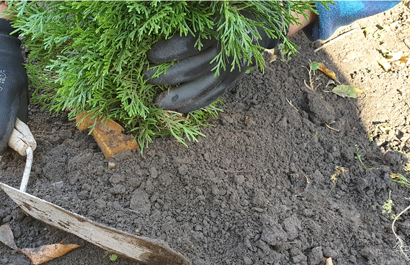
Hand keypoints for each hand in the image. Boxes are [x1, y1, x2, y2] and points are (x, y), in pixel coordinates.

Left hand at [144, 12, 282, 113]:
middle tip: (146, 77)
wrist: (263, 25)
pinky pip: (212, 96)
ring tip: (157, 102)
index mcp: (220, 31)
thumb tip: (168, 6)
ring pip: (203, 88)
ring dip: (178, 97)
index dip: (168, 51)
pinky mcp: (233, 81)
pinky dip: (194, 104)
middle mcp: (227, 53)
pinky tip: (177, 109)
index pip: (190, 44)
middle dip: (167, 75)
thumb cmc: (231, 14)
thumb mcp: (214, 7)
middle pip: (193, 69)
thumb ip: (194, 8)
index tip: (150, 55)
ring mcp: (232, 70)